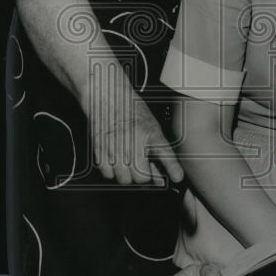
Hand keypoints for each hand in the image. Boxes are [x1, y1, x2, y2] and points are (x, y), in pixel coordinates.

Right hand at [86, 70, 183, 186]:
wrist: (107, 95)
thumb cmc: (130, 109)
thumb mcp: (151, 125)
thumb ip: (158, 151)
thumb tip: (160, 178)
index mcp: (150, 133)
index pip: (165, 153)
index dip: (172, 167)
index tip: (177, 177)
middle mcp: (134, 140)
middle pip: (141, 177)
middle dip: (143, 176)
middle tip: (141, 166)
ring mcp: (116, 146)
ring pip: (124, 179)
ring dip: (127, 175)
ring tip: (127, 162)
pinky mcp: (99, 148)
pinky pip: (107, 174)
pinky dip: (111, 171)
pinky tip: (115, 159)